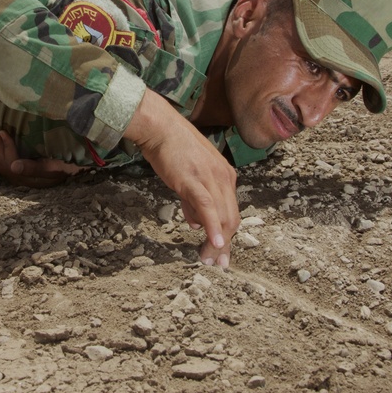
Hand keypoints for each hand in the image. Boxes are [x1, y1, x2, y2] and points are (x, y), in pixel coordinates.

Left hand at [0, 125, 83, 187]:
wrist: (71, 175)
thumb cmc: (65, 169)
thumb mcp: (52, 168)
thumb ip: (33, 168)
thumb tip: (13, 167)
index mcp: (26, 177)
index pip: (11, 161)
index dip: (5, 145)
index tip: (2, 131)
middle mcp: (19, 178)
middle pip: (1, 161)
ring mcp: (17, 175)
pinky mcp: (18, 172)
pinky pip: (0, 163)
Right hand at [124, 90, 238, 268]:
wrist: (159, 127)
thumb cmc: (171, 148)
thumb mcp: (188, 176)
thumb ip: (193, 200)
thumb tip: (195, 223)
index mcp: (225, 175)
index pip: (231, 212)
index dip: (227, 235)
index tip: (219, 253)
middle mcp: (224, 177)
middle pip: (232, 219)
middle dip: (225, 245)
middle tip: (217, 264)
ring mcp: (211, 179)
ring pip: (223, 218)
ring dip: (218, 243)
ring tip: (210, 260)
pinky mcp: (195, 181)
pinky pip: (208, 208)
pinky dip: (213, 228)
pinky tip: (215, 244)